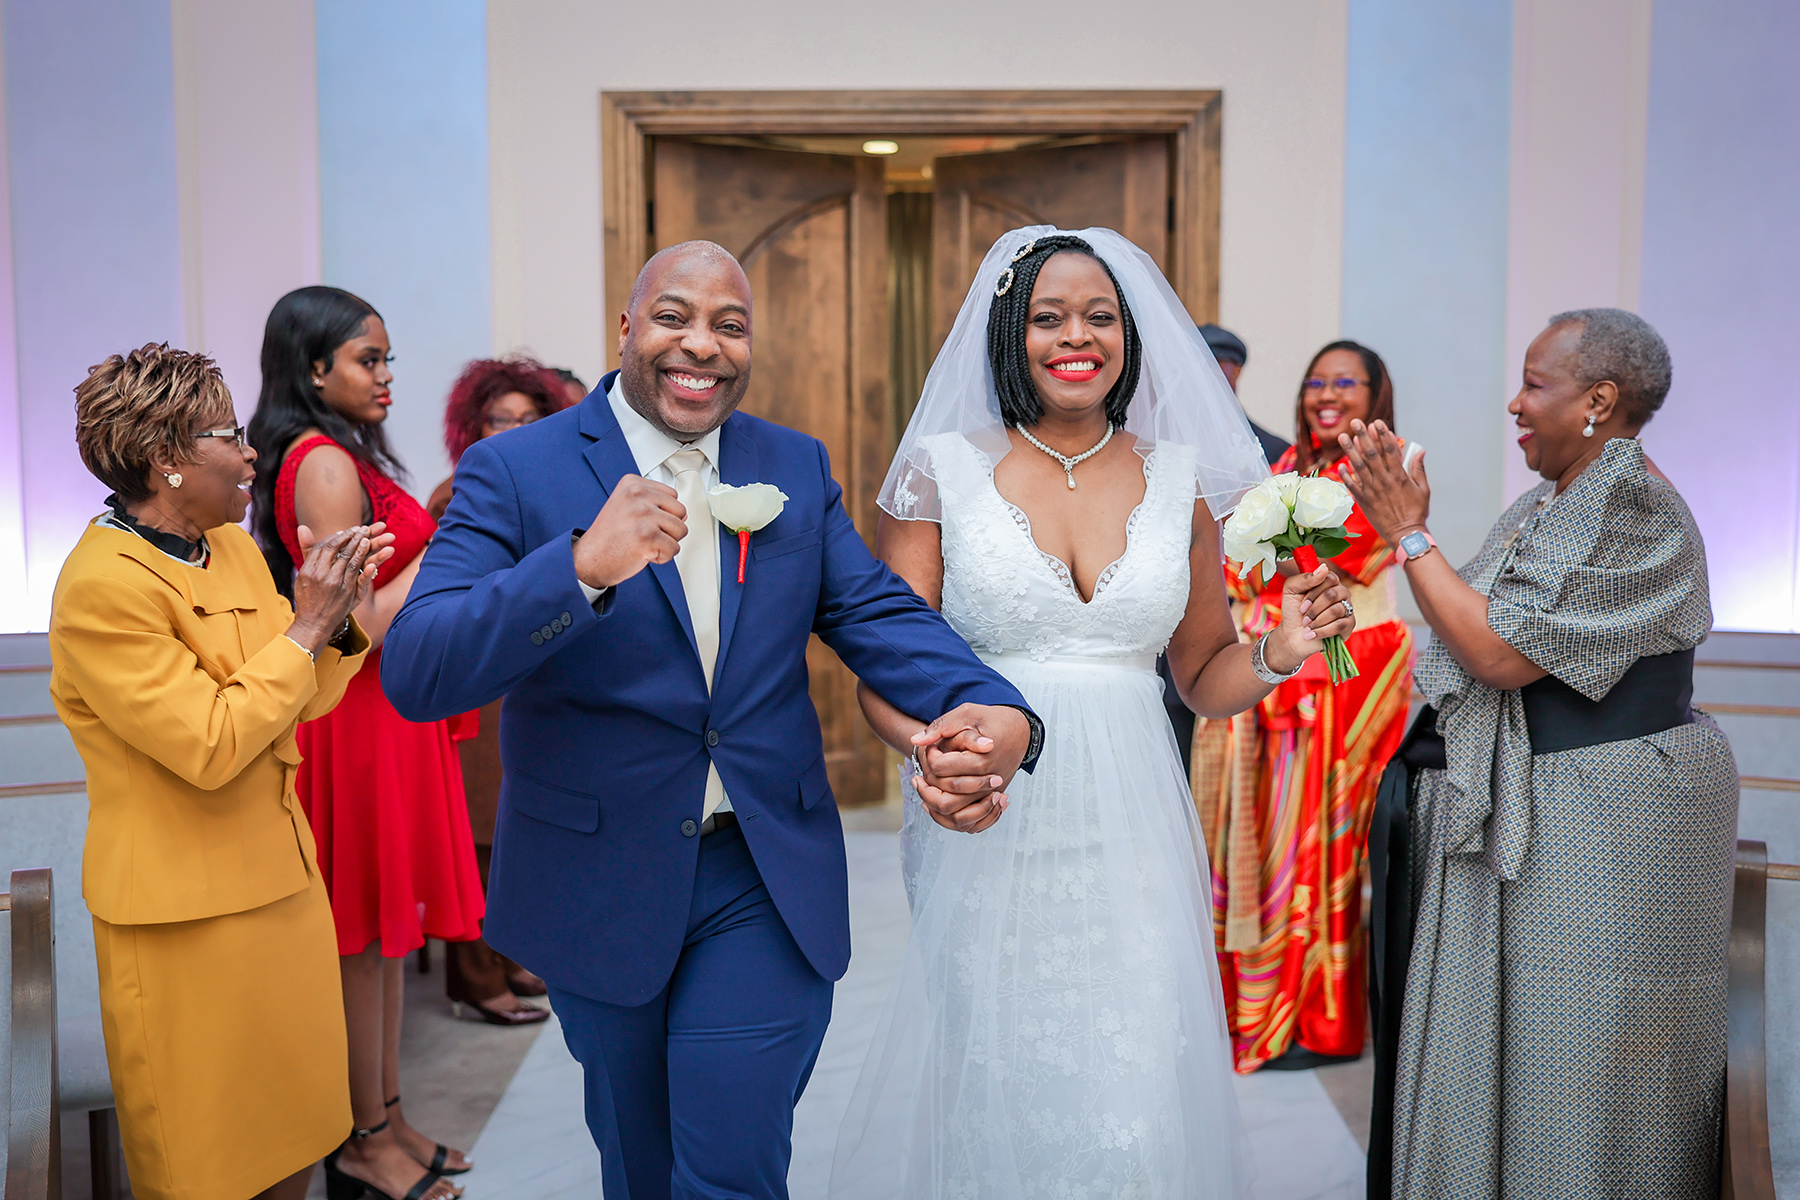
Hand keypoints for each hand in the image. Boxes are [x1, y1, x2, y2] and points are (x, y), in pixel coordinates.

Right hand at [290, 522, 395, 652]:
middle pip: (338, 550)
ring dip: (360, 546)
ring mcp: (334, 583)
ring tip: (369, 536)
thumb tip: (303, 526)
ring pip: (350, 560)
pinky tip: (374, 560)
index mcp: (308, 569)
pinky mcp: (347, 593)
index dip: (335, 537)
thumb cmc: (308, 598)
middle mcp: (321, 574)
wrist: (312, 623)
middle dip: (351, 537)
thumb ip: (307, 550)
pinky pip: (359, 577)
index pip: (324, 546)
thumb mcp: (303, 574)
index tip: (345, 531)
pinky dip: (367, 568)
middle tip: (361, 528)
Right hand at [574, 475, 686, 589]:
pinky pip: (674, 549)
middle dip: (668, 528)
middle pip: (680, 512)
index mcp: (633, 484)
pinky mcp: (648, 536)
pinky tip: (643, 553)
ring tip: (643, 543)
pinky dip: (662, 557)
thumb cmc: (609, 536)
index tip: (641, 521)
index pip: (673, 495)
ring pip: (681, 530)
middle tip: (643, 534)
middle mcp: (638, 495)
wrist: (589, 559)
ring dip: (666, 542)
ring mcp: (643, 515)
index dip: (662, 513)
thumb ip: (653, 502)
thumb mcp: (627, 505)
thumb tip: (683, 513)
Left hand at [910, 703, 1030, 834]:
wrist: (1020, 730)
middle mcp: (987, 781)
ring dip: (935, 805)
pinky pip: (970, 820)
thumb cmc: (993, 720)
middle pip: (946, 798)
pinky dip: (950, 816)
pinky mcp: (991, 798)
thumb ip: (941, 727)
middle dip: (926, 787)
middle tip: (920, 774)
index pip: (942, 768)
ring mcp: (990, 793)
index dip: (930, 757)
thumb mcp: (967, 713)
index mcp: (981, 759)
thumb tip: (915, 740)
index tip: (931, 748)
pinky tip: (936, 800)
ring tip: (925, 788)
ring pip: (956, 816)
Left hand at [1263, 565, 1355, 674]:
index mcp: (1329, 582)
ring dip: (1317, 620)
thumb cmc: (1293, 611)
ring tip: (1307, 627)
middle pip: (1333, 594)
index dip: (1313, 593)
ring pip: (1336, 610)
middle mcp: (1341, 593)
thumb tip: (1324, 568)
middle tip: (1304, 617)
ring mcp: (1347, 608)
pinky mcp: (1349, 625)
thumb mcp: (1291, 590)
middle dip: (1314, 608)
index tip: (1302, 605)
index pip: (1329, 578)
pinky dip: (1322, 631)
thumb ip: (1304, 578)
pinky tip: (1312, 635)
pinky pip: (1340, 625)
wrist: (1292, 635)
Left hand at [1337, 419, 1430, 543]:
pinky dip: (1346, 475)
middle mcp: (1383, 481)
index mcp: (1399, 476)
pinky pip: (1352, 486)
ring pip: (1359, 467)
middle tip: (1355, 422)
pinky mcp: (1364, 501)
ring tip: (1343, 437)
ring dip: (1350, 450)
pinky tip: (1340, 464)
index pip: (1389, 450)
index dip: (1382, 435)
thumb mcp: (1423, 489)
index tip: (1377, 422)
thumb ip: (1419, 469)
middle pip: (1371, 454)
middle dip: (1363, 436)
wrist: (1405, 534)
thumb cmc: (1416, 511)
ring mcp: (1372, 491)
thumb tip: (1419, 450)